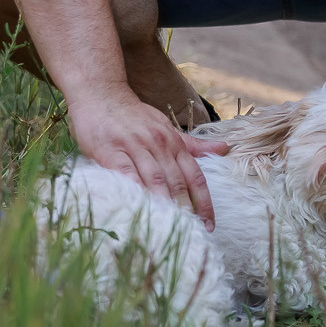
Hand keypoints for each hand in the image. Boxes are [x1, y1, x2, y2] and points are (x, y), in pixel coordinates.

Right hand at [67, 89, 229, 227]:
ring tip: (172, 227)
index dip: (204, 201)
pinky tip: (140, 207)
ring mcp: (135, 147)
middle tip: (193, 232)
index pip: (195, 176)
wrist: (101, 94)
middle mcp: (158, 144)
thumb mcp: (166, 127)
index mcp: (173, 142)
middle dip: (187, 208)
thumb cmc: (134, 115)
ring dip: (165, 203)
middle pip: (177, 181)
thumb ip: (192, 144)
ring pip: (155, 179)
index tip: (209, 224)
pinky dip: (135, 190)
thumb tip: (224, 149)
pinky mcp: (111, 151)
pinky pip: (126, 174)